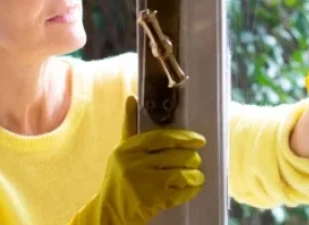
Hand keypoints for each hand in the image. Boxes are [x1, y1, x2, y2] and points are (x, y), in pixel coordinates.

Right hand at [68, 96, 204, 223]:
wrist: (110, 211)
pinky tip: (192, 188)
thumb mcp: (120, 151)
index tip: (199, 139)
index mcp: (128, 149)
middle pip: (175, 156)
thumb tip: (132, 98)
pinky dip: (190, 190)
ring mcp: (143, 183)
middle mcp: (134, 164)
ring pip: (181, 174)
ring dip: (195, 175)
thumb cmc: (118, 179)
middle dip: (192, 159)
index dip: (183, 137)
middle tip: (196, 160)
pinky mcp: (152, 200)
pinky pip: (180, 192)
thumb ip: (129, 125)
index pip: (161, 138)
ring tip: (197, 176)